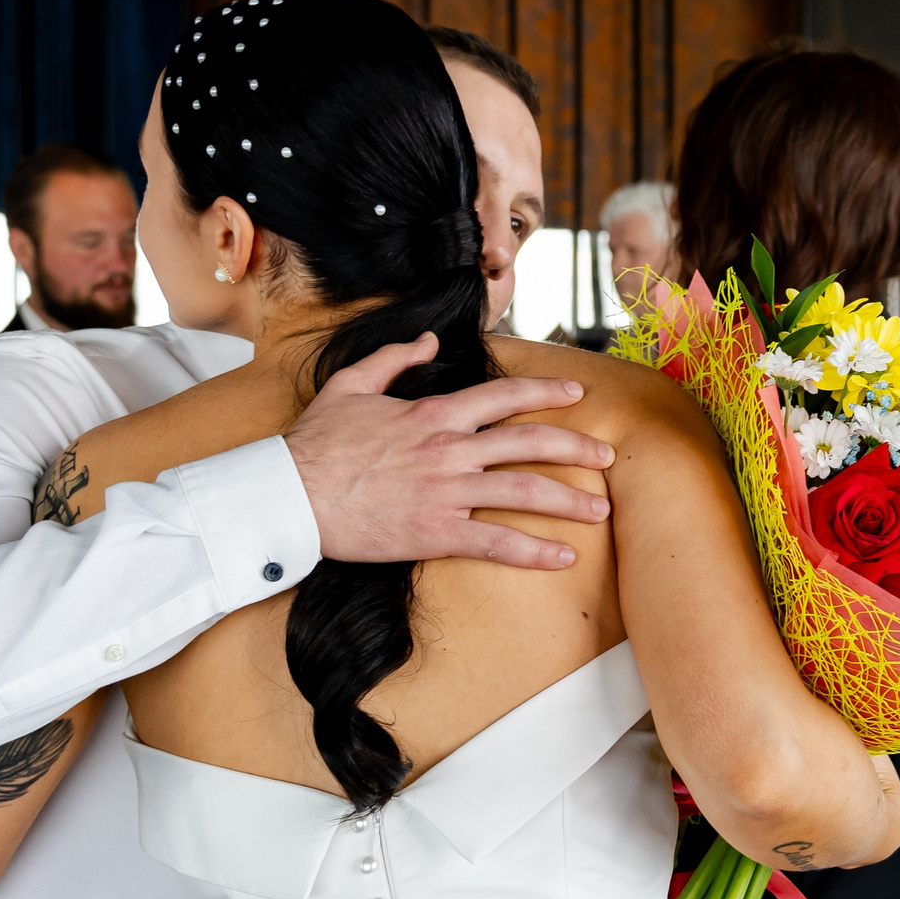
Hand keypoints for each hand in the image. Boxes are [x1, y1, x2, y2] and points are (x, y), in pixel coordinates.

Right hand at [286, 333, 615, 569]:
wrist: (291, 494)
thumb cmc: (315, 444)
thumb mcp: (350, 385)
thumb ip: (394, 359)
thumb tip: (430, 341)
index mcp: (434, 412)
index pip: (506, 395)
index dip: (548, 393)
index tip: (578, 394)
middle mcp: (450, 449)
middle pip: (530, 443)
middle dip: (576, 447)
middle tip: (607, 456)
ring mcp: (446, 492)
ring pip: (524, 492)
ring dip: (569, 501)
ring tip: (601, 510)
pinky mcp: (436, 533)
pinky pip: (497, 543)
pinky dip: (535, 551)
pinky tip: (564, 557)